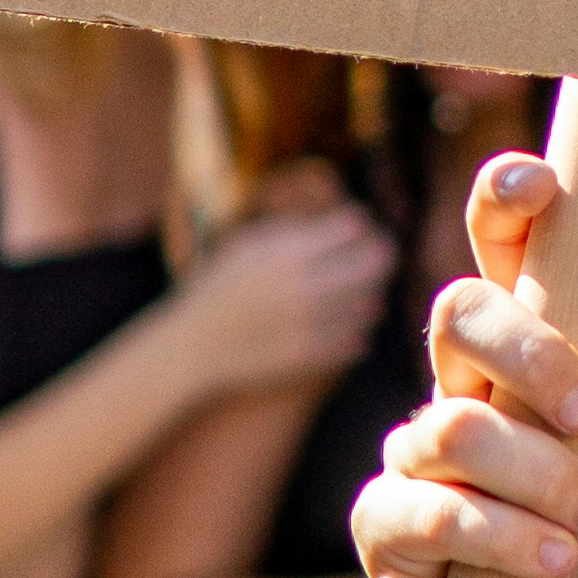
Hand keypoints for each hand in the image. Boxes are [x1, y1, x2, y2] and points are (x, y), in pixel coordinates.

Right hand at [169, 199, 394, 389]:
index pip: (351, 227)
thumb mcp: (247, 244)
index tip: (359, 227)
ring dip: (372, 292)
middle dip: (382, 253)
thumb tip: (350, 222)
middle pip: (372, 263)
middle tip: (381, 253)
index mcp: (285, 252)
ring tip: (363, 288)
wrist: (195, 343)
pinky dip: (358, 327)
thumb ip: (293, 230)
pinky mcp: (309, 355)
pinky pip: (356, 338)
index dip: (360, 224)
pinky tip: (351, 319)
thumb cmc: (220, 286)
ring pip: (370, 302)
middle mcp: (301, 285)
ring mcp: (308, 323)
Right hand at [352, 151, 577, 577]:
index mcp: (542, 367)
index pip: (506, 262)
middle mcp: (472, 401)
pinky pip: (420, 504)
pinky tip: (551, 570)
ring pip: (448, 419)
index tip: (535, 180)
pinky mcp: (390, 541)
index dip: (505, 205)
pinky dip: (499, 535)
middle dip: (528, 348)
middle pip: (458, 312)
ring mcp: (424, 469)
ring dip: (539, 476)